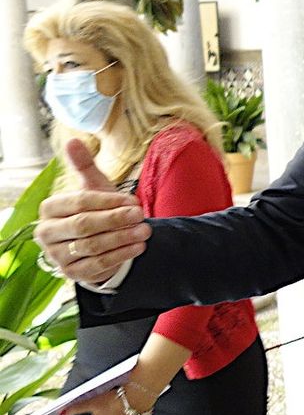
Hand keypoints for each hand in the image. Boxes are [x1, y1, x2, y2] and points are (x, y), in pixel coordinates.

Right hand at [35, 139, 149, 284]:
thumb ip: (84, 166)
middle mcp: (47, 233)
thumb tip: (73, 140)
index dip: (109, 200)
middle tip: (141, 214)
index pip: (80, 202)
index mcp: (49, 209)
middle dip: (116, 219)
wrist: (96, 243)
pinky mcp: (72, 273)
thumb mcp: (92, 188)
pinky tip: (140, 246)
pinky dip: (122, 254)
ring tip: (146, 230)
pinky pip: (99, 264)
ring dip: (122, 237)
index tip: (133, 200)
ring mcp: (57, 255)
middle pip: (84, 225)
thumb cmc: (95, 210)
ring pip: (92, 245)